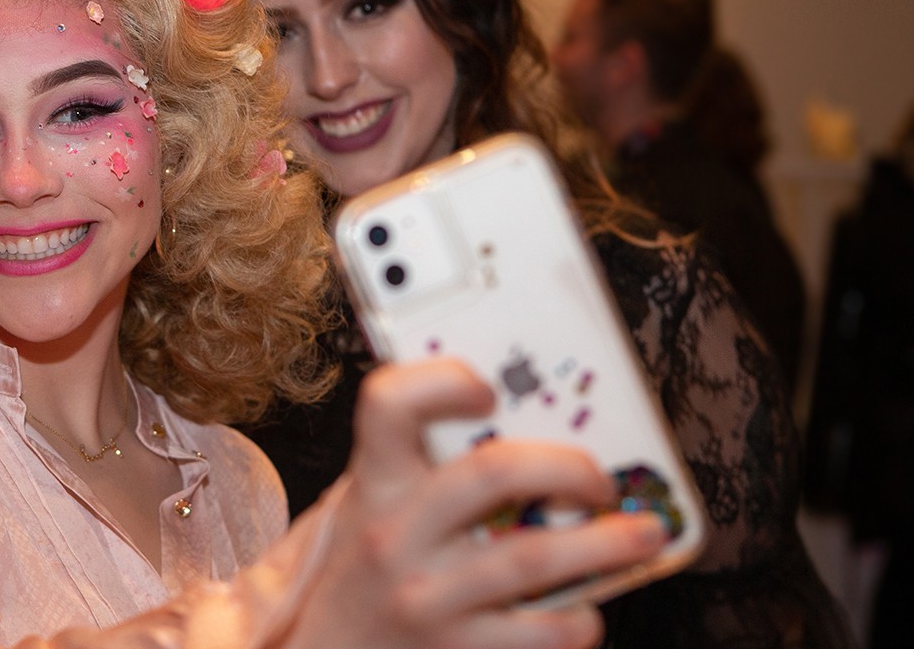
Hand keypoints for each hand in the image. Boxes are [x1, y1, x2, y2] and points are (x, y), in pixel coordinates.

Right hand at [282, 358, 668, 648]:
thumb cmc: (361, 569)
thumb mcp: (370, 503)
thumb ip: (420, 464)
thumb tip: (519, 420)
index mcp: (375, 483)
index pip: (389, 404)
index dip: (443, 381)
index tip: (490, 387)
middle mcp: (395, 534)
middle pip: (494, 472)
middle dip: (569, 467)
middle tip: (602, 478)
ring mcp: (425, 594)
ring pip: (535, 557)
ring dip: (606, 544)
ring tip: (643, 534)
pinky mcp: (453, 648)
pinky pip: (539, 632)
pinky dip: (579, 619)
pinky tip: (589, 606)